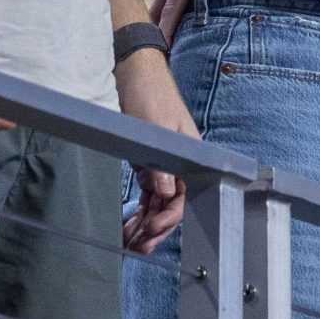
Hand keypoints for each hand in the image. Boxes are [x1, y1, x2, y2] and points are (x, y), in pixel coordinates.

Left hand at [113, 49, 193, 253]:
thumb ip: (160, 161)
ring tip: (129, 242)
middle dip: (157, 228)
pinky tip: (130, 223)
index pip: (185, 194)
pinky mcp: (150, 161)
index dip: (169, 216)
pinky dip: (141, 209)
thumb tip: (166, 191)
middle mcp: (180, 162)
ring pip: (160, 202)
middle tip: (137, 247)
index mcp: (190, 153)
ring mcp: (164, 163)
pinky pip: (149, 192)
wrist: (134, 71)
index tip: (150, 231)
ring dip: (146, 223)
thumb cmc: (150, 93)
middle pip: (173, 203)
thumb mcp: (154, 127)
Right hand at [150, 0, 234, 40]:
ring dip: (159, 22)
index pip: (174, 8)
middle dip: (158, 33)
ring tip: (157, 44)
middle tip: (157, 56)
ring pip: (161, 4)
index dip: (168, 29)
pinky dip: (163, 7)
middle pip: (162, 12)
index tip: (162, 48)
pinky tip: (162, 16)